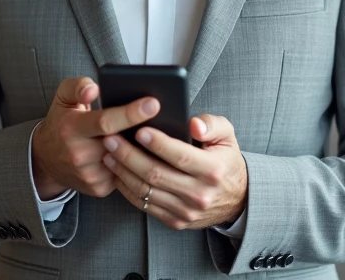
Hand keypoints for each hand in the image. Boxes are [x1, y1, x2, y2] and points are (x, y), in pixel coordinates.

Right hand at [30, 76, 160, 199]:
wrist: (46, 159)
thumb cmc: (61, 123)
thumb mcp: (63, 98)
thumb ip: (78, 86)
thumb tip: (95, 89)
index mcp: (72, 128)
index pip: (106, 121)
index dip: (131, 113)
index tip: (154, 103)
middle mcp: (79, 154)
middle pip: (121, 142)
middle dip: (143, 131)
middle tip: (164, 118)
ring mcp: (90, 174)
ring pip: (127, 161)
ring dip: (141, 149)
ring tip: (153, 134)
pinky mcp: (98, 188)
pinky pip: (125, 175)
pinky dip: (134, 163)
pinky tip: (141, 151)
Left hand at [101, 114, 247, 230]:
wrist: (236, 198)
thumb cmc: (225, 159)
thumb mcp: (227, 135)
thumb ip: (213, 124)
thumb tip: (193, 123)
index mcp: (213, 170)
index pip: (181, 156)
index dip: (158, 144)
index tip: (138, 130)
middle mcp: (200, 194)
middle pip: (157, 174)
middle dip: (129, 155)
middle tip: (111, 139)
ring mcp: (186, 211)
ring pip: (147, 191)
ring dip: (123, 172)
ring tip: (108, 154)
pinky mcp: (176, 221)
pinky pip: (145, 206)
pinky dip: (127, 189)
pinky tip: (117, 173)